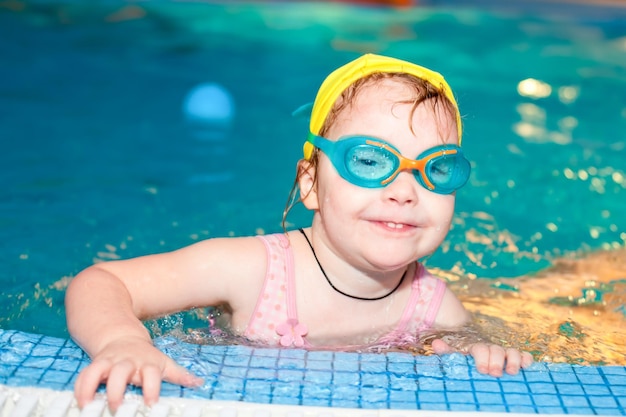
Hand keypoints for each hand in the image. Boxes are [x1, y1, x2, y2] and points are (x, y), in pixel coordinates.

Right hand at [74, 336, 202, 410]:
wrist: (123, 338)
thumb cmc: (146, 357)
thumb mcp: (163, 363)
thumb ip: (179, 374)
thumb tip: (199, 383)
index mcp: (147, 363)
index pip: (151, 374)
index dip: (151, 388)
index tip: (151, 403)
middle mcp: (127, 362)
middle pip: (121, 371)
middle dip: (117, 389)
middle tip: (116, 406)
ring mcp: (110, 362)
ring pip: (98, 370)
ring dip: (92, 387)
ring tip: (88, 406)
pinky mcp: (95, 364)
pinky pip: (84, 374)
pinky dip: (80, 387)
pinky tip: (79, 402)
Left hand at [432, 338, 532, 376]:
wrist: (474, 352)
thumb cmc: (464, 359)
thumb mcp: (454, 355)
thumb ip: (446, 351)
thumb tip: (435, 344)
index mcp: (476, 348)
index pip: (480, 349)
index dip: (482, 358)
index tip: (482, 370)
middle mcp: (491, 348)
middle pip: (496, 350)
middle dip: (496, 361)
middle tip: (495, 373)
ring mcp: (504, 353)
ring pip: (511, 351)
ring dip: (513, 360)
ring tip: (511, 372)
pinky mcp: (515, 358)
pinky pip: (523, 355)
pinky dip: (526, 359)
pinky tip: (526, 366)